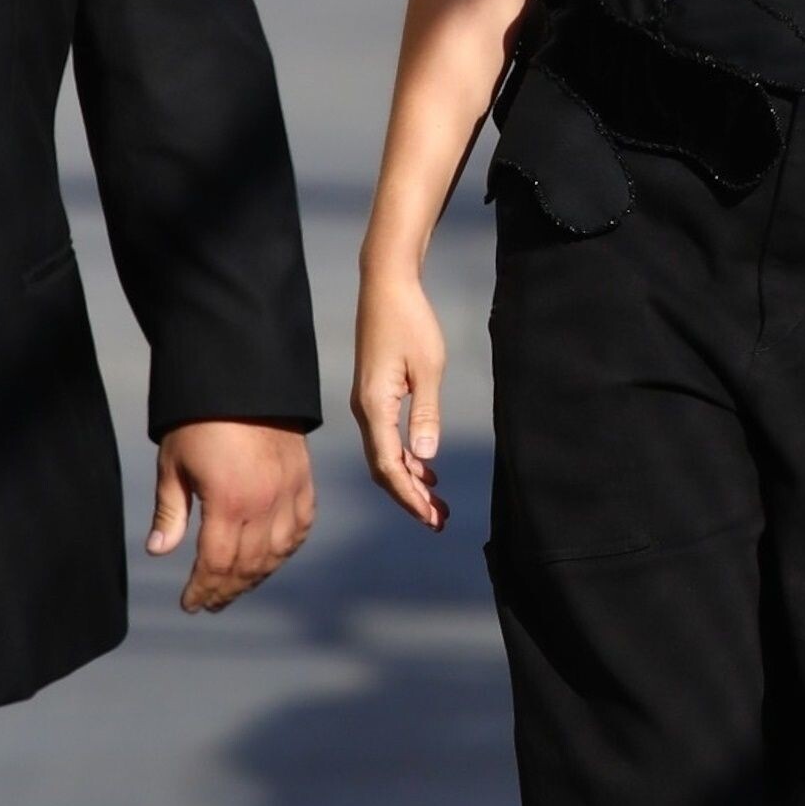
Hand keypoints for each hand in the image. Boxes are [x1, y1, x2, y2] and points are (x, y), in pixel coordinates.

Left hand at [147, 422, 316, 610]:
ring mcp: (288, 493)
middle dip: (226, 590)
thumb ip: (170, 511)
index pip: (217, 564)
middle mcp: (264, 504)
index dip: (202, 589)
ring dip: (255, 577)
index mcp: (229, 502)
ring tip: (235, 588)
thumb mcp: (174, 464)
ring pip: (277, 553)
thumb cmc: (200, 420)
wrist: (244, 380)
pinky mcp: (303, 481)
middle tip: (210, 602)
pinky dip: (285, 550)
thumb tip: (158, 549)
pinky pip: (300, 528)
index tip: (190, 603)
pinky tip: (270, 559)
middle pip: (248, 566)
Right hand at [353, 263, 448, 528]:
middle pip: (384, 468)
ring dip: (410, 480)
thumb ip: (427, 413)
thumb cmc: (410, 321)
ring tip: (437, 502)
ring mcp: (367, 403)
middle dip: (410, 496)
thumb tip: (426, 456)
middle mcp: (365, 410)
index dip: (410, 496)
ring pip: (384, 455)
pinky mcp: (374, 394)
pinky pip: (386, 438)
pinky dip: (406, 457)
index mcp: (375, 407)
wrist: (386, 285)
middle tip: (439, 520)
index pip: (390, 466)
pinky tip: (426, 467)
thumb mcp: (428, 367)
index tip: (432, 517)